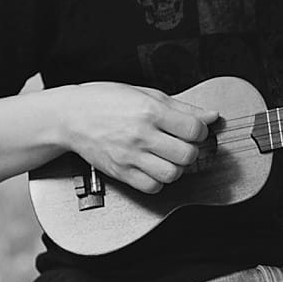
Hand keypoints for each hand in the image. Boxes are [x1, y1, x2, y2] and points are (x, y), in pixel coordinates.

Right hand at [57, 82, 218, 193]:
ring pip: (172, 174)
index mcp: (150, 111)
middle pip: (187, 154)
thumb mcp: (147, 94)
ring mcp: (130, 156)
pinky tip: (154, 167)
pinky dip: (159, 180)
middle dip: (191, 150)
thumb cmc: (106, 101)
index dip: (200, 130)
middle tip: (183, 144)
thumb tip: (212, 116)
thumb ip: (183, 108)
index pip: (194, 129)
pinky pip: (152, 187)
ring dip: (176, 167)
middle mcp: (141, 135)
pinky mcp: (120, 172)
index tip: (193, 129)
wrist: (70, 116)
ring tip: (169, 157)